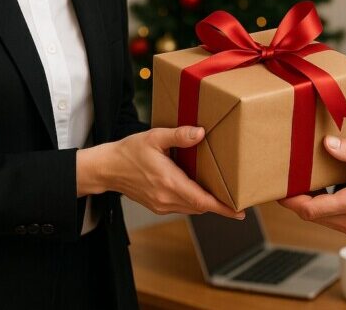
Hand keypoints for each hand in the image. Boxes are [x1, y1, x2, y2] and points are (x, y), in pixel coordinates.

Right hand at [77, 126, 244, 219]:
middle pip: (200, 207)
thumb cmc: (129, 151)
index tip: (239, 212)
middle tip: (238, 200)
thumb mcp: (154, 137)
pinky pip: (182, 207)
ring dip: (206, 203)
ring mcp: (161, 205)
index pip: (202, 200)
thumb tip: (201, 133)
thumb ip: (179, 136)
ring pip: (191, 208)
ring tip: (223, 196)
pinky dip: (193, 201)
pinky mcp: (157, 206)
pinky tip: (199, 191)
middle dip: (220, 205)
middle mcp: (166, 198)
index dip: (222, 208)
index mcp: (169, 182)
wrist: (106, 169)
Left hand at [279, 136, 345, 239]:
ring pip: (324, 220)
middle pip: (313, 216)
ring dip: (314, 205)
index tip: (280, 192)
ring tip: (308, 184)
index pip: (311, 210)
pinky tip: (329, 192)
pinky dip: (327, 209)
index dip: (291, 202)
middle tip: (291, 182)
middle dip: (299, 201)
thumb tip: (327, 144)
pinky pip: (337, 222)